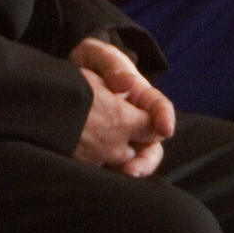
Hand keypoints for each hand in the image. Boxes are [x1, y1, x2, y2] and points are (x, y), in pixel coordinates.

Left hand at [67, 36, 174, 178]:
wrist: (68, 71)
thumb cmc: (90, 60)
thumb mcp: (99, 54)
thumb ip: (112, 65)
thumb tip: (126, 82)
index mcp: (141, 96)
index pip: (160, 108)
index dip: (165, 118)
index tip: (165, 129)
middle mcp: (137, 120)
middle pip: (152, 144)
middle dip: (146, 160)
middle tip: (131, 170)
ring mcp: (122, 137)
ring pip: (134, 159)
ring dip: (130, 170)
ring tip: (118, 177)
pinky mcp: (104, 150)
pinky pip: (112, 165)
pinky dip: (110, 174)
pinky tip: (100, 178)